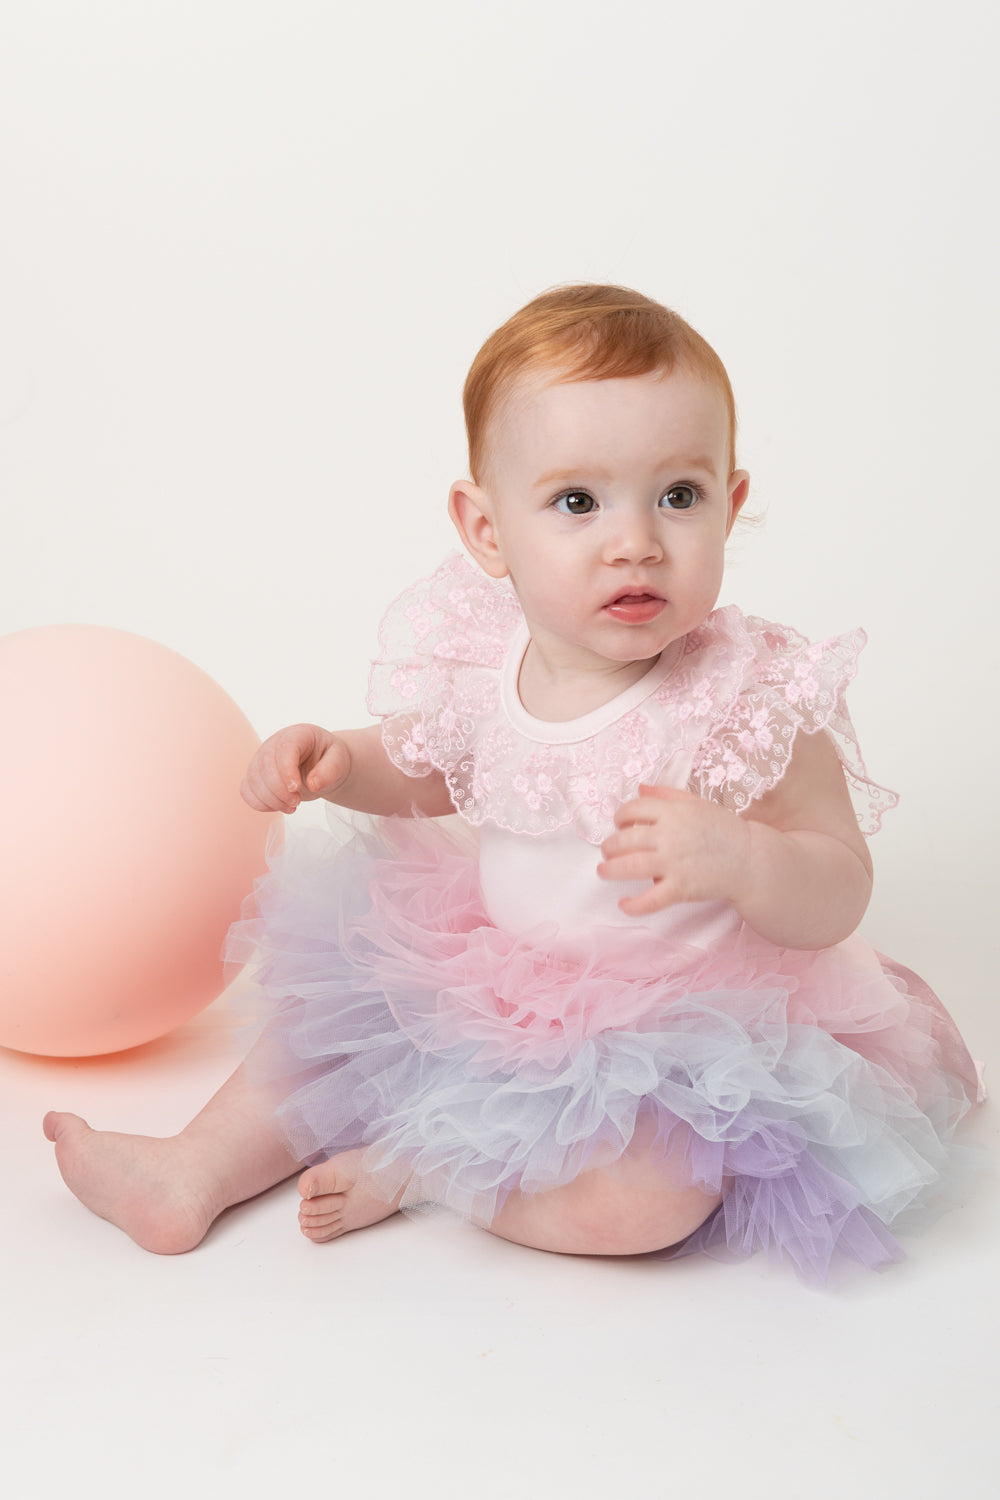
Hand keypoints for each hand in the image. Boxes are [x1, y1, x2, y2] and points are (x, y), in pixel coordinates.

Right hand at [241, 724, 350, 813]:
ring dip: (270, 800)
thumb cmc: (329, 758)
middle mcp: (273, 745)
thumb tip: (313, 784)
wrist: (321, 764)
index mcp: (296, 735)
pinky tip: (278, 806)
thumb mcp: (339, 761)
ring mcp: (260, 760)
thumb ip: (330, 770)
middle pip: (265, 767)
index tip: (296, 788)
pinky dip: (260, 804)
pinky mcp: (255, 776)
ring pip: (253, 781)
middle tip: (296, 802)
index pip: (284, 749)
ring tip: (292, 806)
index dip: (286, 770)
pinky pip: (247, 791)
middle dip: (279, 791)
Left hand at [597, 783, 751, 916]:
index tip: (620, 824)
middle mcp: (670, 835)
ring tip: (604, 870)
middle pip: (624, 838)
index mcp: (674, 812)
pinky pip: (650, 900)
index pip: (633, 809)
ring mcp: (674, 862)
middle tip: (608, 851)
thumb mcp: (697, 804)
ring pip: (629, 866)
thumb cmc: (724, 830)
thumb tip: (641, 788)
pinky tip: (624, 904)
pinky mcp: (681, 888)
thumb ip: (667, 795)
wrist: (751, 859)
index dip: (620, 816)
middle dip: (610, 845)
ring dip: (610, 869)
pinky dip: (633, 905)